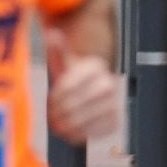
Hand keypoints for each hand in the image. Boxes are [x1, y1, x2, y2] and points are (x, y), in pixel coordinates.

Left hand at [46, 26, 121, 143]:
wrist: (96, 87)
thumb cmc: (75, 75)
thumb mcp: (66, 62)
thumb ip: (58, 50)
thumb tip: (51, 33)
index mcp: (94, 67)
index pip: (69, 85)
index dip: (56, 96)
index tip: (50, 101)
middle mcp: (108, 84)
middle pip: (77, 102)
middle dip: (60, 111)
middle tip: (51, 118)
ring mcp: (114, 103)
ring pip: (86, 117)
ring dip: (69, 124)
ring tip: (58, 127)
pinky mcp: (116, 120)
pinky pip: (97, 130)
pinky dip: (82, 134)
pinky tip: (70, 134)